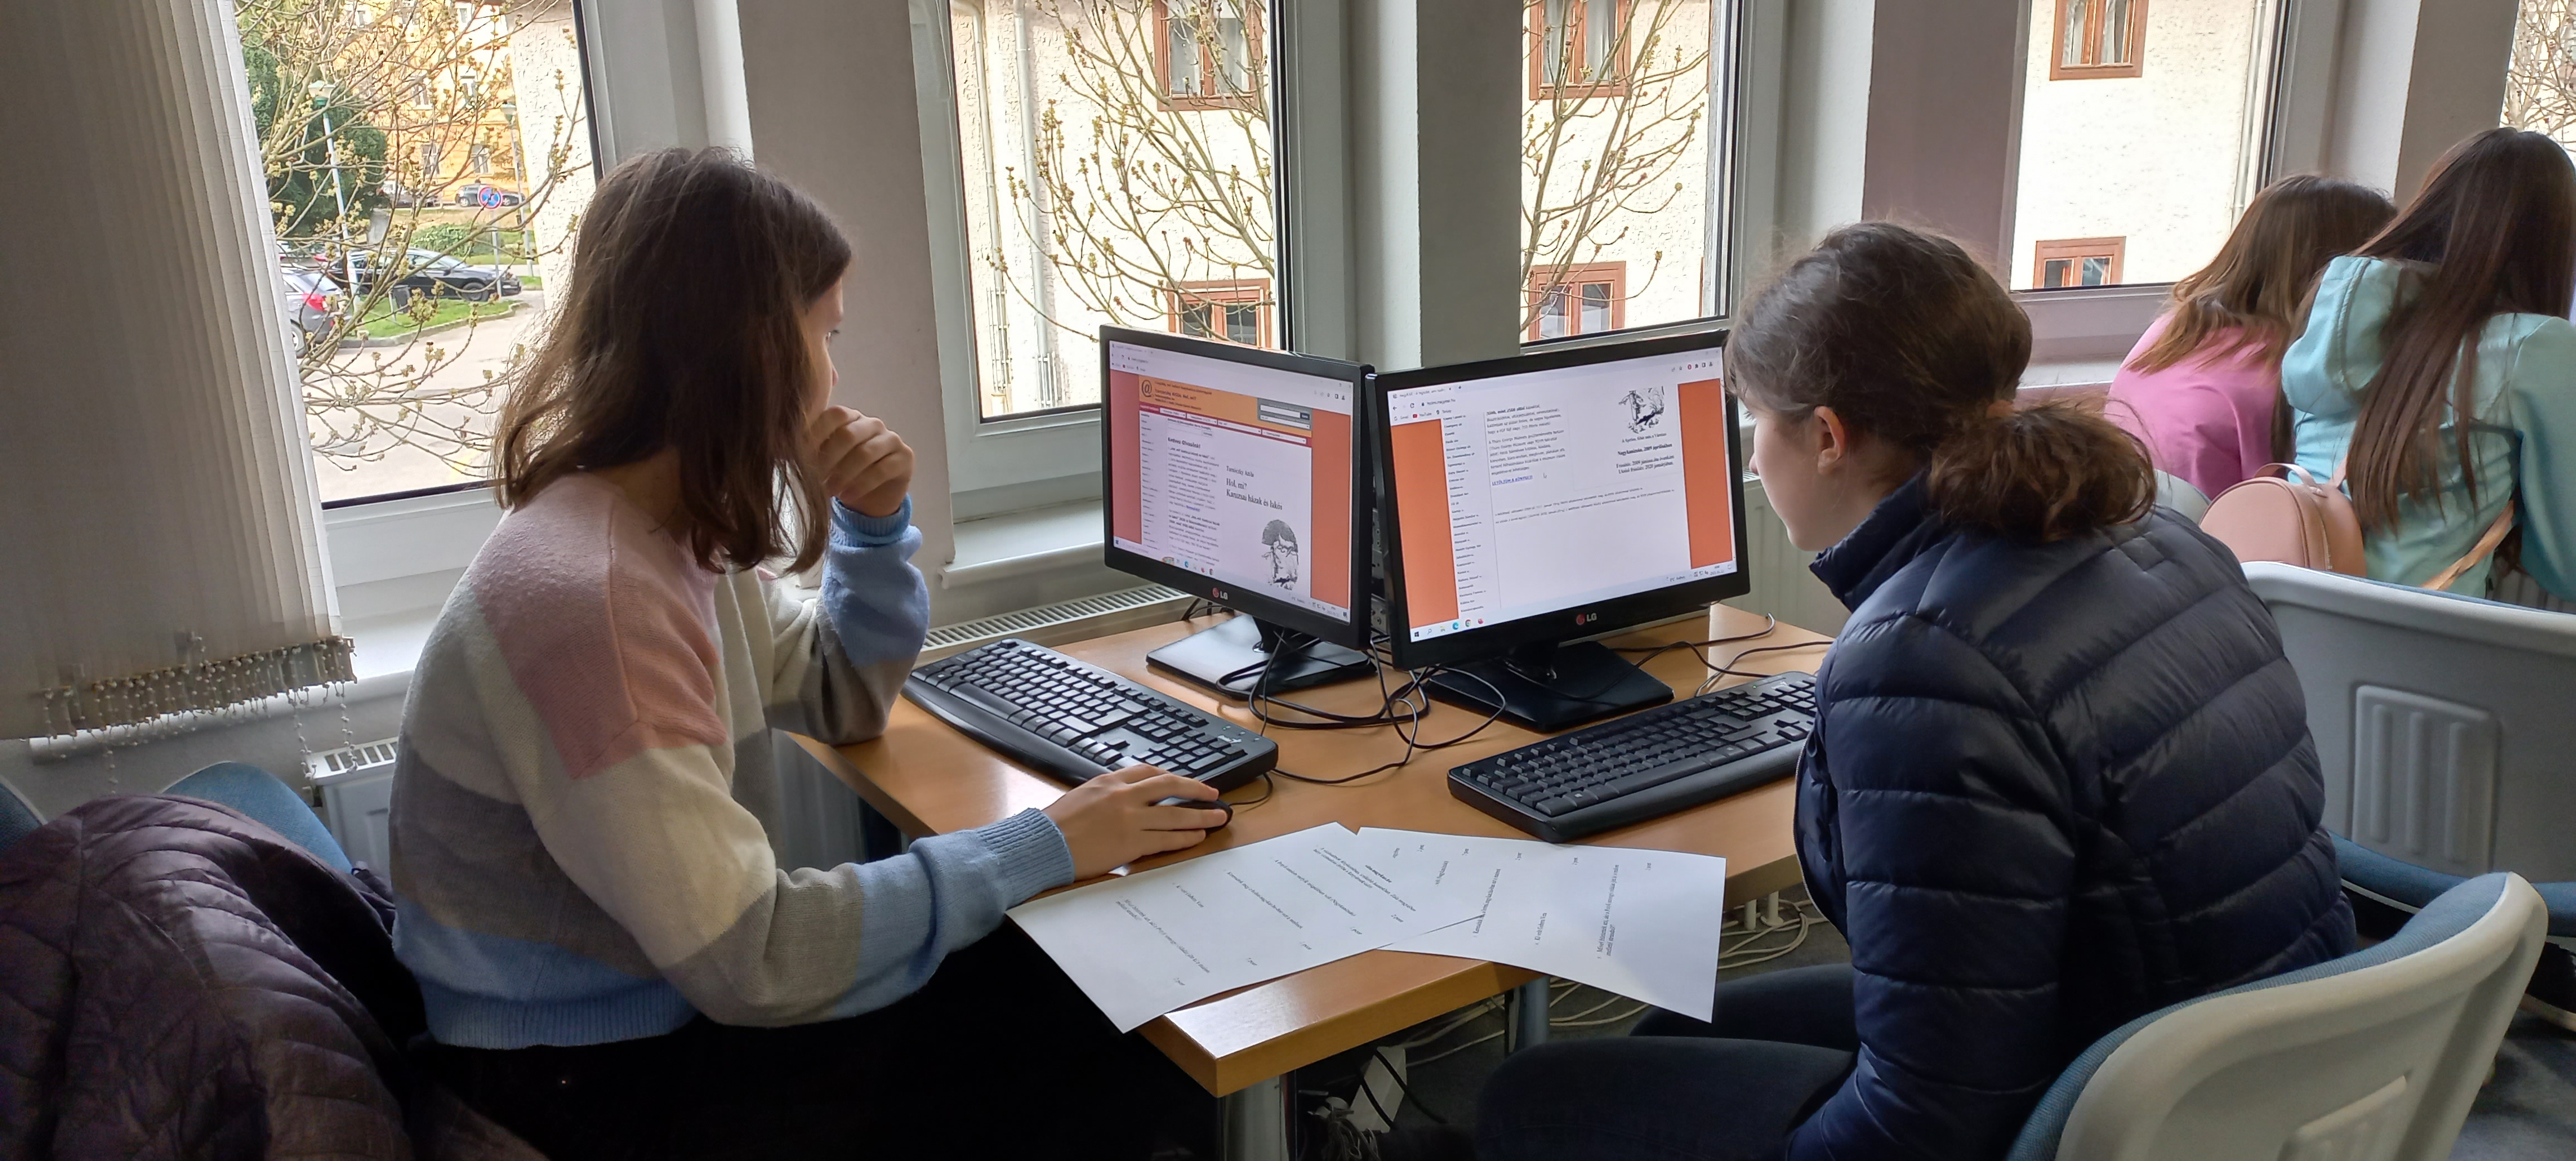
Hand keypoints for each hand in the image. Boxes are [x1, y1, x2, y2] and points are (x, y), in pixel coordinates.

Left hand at [809, 405, 913, 517]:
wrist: (870, 497)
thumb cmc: (840, 473)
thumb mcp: (821, 460)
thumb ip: (807, 450)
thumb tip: (782, 448)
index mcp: (849, 417)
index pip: (833, 415)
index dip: (815, 434)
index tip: (798, 457)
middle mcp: (871, 423)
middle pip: (848, 435)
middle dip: (828, 460)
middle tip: (813, 479)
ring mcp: (890, 439)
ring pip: (865, 453)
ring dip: (843, 475)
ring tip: (828, 492)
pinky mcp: (905, 458)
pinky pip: (882, 469)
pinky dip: (861, 485)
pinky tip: (847, 497)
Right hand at [1043, 765, 1220, 878]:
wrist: (1044, 844)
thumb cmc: (1055, 824)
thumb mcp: (1081, 796)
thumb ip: (1106, 793)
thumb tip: (1122, 798)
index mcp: (1110, 782)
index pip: (1148, 771)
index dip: (1169, 776)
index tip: (1181, 781)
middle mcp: (1124, 797)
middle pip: (1170, 786)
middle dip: (1196, 789)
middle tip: (1212, 793)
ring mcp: (1131, 820)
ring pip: (1176, 814)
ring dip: (1201, 815)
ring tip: (1218, 817)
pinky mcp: (1132, 844)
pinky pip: (1167, 840)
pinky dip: (1186, 837)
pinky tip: (1197, 837)